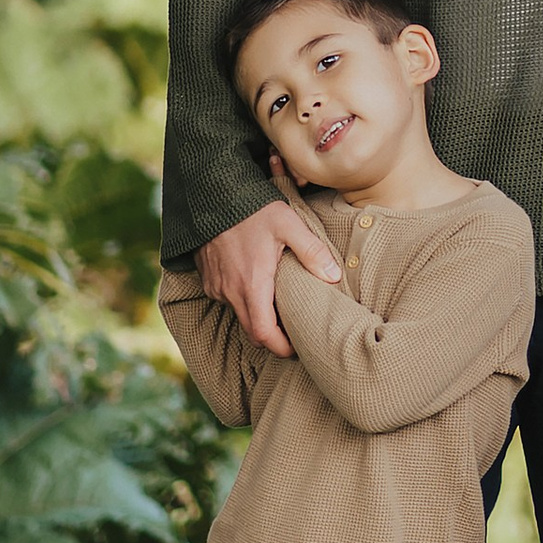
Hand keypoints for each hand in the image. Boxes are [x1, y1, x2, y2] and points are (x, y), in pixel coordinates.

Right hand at [196, 193, 341, 354]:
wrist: (211, 195)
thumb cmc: (252, 209)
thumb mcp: (288, 224)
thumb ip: (312, 251)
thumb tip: (334, 276)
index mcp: (253, 285)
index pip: (264, 335)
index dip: (281, 348)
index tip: (297, 348)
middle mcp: (231, 292)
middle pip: (253, 332)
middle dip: (273, 338)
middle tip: (294, 333)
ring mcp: (216, 287)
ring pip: (240, 316)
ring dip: (258, 318)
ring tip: (279, 307)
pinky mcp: (208, 280)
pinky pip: (227, 300)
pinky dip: (243, 301)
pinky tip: (258, 286)